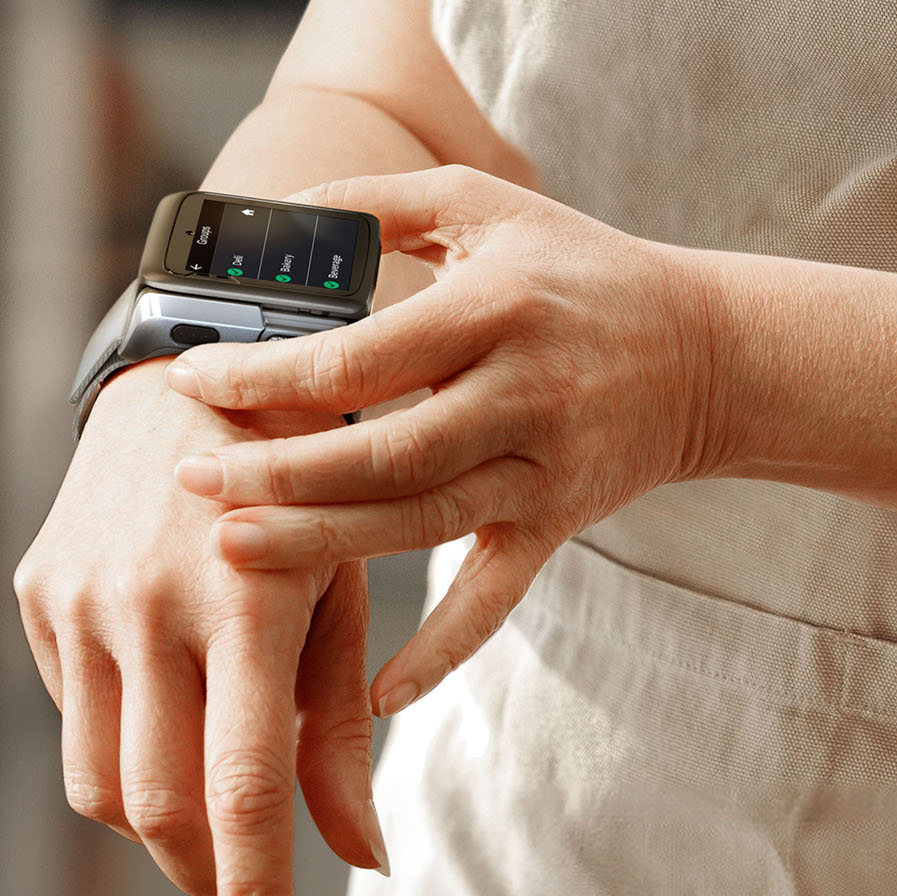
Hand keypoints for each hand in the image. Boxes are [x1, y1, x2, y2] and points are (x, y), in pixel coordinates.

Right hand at [12, 362, 385, 895]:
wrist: (201, 350)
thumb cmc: (311, 472)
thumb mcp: (350, 578)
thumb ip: (340, 726)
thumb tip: (358, 857)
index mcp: (248, 601)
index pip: (238, 792)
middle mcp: (150, 604)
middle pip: (159, 808)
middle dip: (202, 870)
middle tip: (240, 881)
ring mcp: (81, 599)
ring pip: (101, 783)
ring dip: (156, 819)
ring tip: (209, 785)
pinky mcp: (37, 590)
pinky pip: (74, 715)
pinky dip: (121, 741)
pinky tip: (165, 696)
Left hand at [163, 165, 731, 711]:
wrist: (706, 350)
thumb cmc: (579, 267)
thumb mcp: (491, 205)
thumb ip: (386, 200)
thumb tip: (280, 215)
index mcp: (497, 306)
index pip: (364, 353)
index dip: (271, 371)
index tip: (194, 377)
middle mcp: (523, 390)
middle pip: (385, 451)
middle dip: (278, 471)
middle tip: (189, 478)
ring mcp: (543, 465)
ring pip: (420, 521)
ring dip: (322, 542)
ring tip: (229, 549)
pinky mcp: (559, 521)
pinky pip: (496, 597)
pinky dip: (441, 650)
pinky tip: (374, 695)